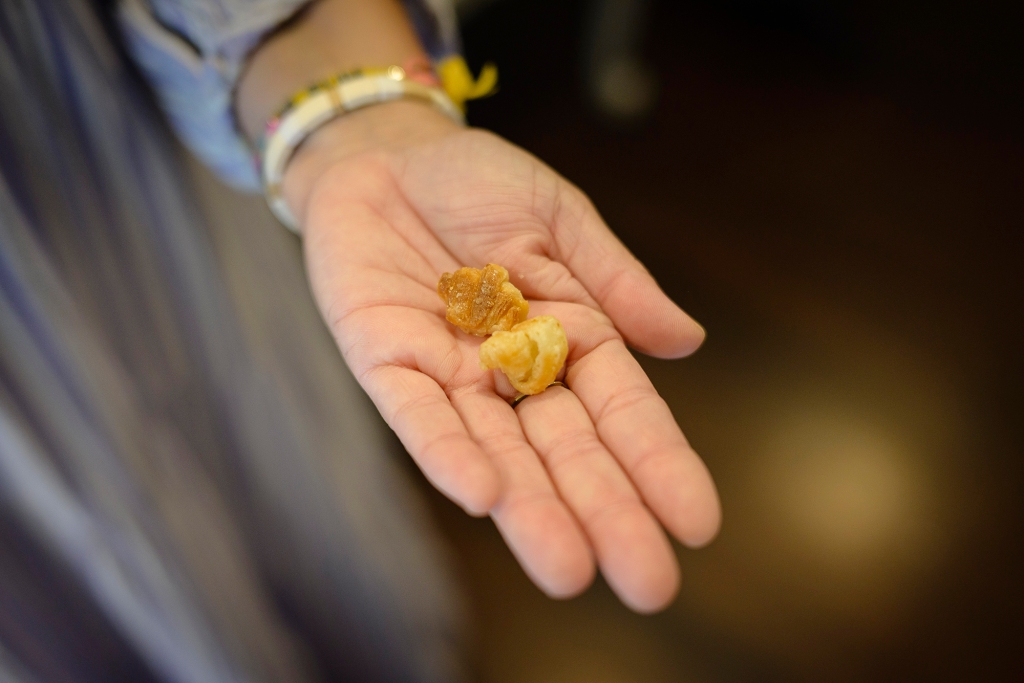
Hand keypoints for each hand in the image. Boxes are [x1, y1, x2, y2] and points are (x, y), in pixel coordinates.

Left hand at [285, 101, 720, 612]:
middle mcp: (512, 370)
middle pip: (564, 451)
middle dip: (604, 513)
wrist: (384, 153)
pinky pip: (415, 413)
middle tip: (649, 583)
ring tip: (569, 568)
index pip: (621, 411)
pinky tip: (482, 495)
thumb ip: (615, 283)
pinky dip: (446, 451)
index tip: (698, 523)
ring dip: (529, 508)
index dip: (658, 463)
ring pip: (495, 451)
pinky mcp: (385, 359)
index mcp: (567, 335)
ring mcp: (449, 371)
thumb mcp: (559, 220)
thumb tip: (688, 342)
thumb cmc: (476, 182)